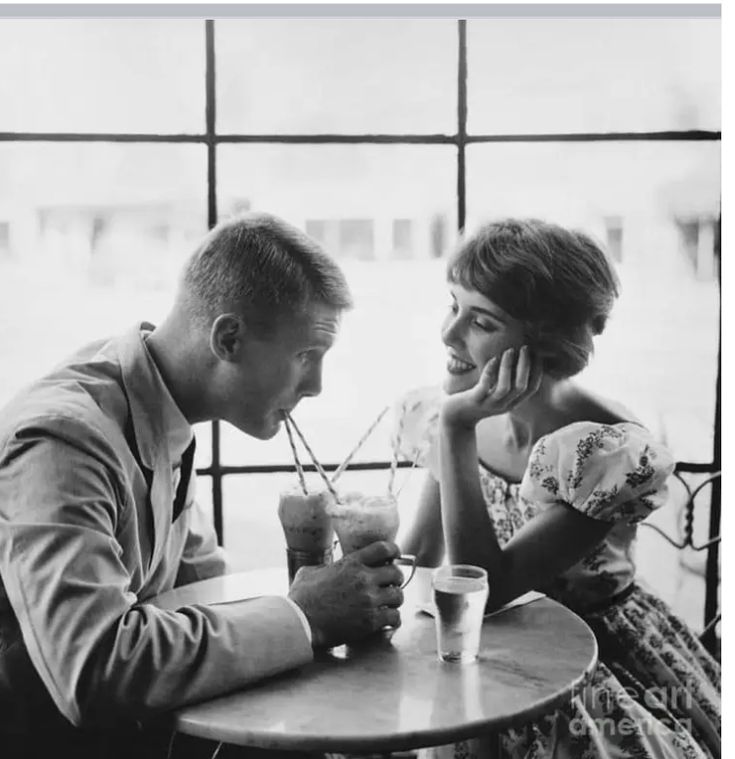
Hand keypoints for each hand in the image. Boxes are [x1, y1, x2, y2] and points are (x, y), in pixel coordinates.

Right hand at [288, 541, 404, 647]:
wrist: (301, 622)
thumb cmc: (301, 598)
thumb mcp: (310, 572)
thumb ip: (324, 567)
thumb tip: (325, 569)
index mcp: (351, 563)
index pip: (383, 549)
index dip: (393, 550)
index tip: (395, 555)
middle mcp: (364, 578)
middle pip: (396, 573)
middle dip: (396, 578)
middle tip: (391, 583)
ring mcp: (369, 600)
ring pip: (398, 595)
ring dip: (395, 599)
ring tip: (388, 603)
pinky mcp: (370, 621)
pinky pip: (394, 617)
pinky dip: (393, 619)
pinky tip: (387, 620)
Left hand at [441, 345, 542, 429]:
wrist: (456, 416)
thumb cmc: (477, 399)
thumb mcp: (495, 392)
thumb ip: (507, 382)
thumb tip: (517, 359)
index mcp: (512, 403)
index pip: (532, 388)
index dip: (537, 371)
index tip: (537, 353)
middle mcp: (504, 405)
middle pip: (522, 386)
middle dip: (525, 365)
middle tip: (525, 347)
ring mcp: (489, 404)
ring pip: (505, 387)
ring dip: (508, 367)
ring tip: (509, 350)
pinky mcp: (475, 401)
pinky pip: (485, 385)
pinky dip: (490, 371)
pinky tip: (492, 359)